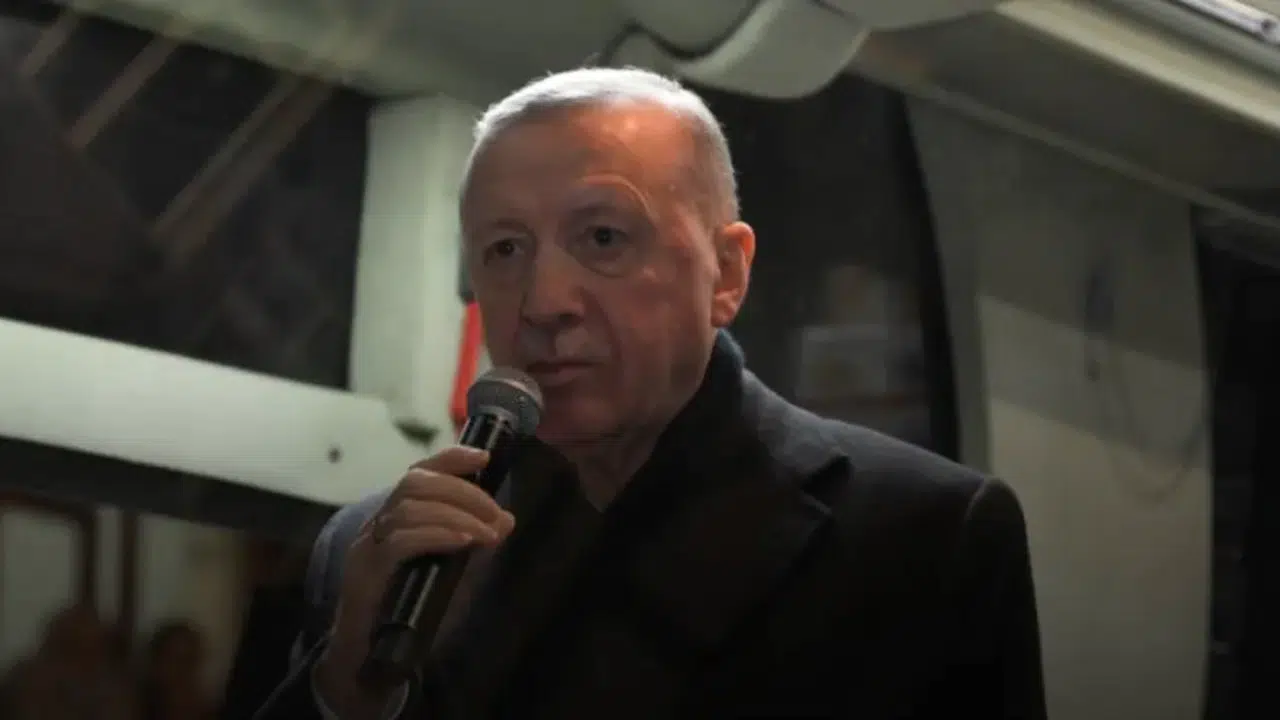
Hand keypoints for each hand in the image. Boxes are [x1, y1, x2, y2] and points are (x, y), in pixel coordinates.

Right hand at [314, 446, 515, 717]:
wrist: (367, 659)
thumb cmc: (408, 610)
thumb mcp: (447, 569)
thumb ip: (470, 542)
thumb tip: (506, 520)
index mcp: (395, 518)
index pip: (419, 471)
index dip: (451, 457)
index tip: (486, 457)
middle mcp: (376, 524)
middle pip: (415, 482)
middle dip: (463, 491)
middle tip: (496, 514)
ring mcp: (366, 546)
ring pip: (409, 507)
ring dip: (458, 514)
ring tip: (487, 534)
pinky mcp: (365, 571)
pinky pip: (401, 540)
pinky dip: (437, 534)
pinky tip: (463, 542)